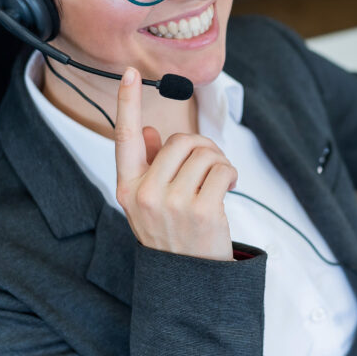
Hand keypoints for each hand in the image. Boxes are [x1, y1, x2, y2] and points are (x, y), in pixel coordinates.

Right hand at [114, 67, 237, 259]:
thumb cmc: (174, 235)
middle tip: (210, 168)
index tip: (131, 73)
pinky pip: (223, 168)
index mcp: (129, 188)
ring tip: (218, 184)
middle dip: (202, 148)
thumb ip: (148, 166)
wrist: (191, 281)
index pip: (124, 138)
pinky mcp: (201, 210)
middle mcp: (145, 194)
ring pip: (204, 152)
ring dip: (219, 162)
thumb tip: (149, 131)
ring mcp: (172, 203)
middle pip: (180, 140)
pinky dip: (232, 175)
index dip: (127, 103)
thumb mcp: (150, 203)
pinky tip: (228, 191)